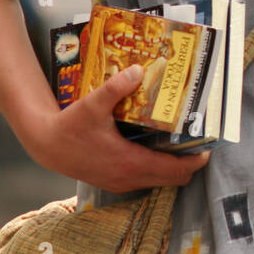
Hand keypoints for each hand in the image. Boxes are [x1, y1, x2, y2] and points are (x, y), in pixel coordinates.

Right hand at [25, 65, 211, 193]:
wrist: (46, 146)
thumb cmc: (69, 126)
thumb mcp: (92, 104)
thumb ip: (116, 88)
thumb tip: (138, 70)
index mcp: (130, 162)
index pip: (174, 169)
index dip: (195, 161)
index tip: (208, 148)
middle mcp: (129, 177)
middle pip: (174, 179)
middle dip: (189, 163)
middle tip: (197, 142)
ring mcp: (122, 182)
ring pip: (160, 182)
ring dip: (173, 167)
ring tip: (180, 144)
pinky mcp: (114, 181)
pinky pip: (146, 180)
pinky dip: (157, 170)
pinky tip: (155, 149)